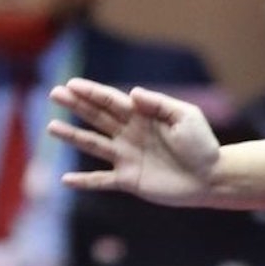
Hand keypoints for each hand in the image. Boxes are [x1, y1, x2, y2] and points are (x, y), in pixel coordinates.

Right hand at [48, 78, 220, 206]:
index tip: (71, 84)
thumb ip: (159, 104)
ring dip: (72, 136)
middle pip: (97, 117)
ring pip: (93, 144)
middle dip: (76, 105)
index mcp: (144, 117)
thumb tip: (133, 92)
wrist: (212, 177)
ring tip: (51, 127)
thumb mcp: (186, 117)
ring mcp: (127, 157)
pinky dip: (84, 181)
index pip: (113, 101)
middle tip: (54, 94)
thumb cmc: (202, 144)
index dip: (92, 92)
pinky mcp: (129, 180)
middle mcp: (131, 135)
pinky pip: (101, 180)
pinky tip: (66, 179)